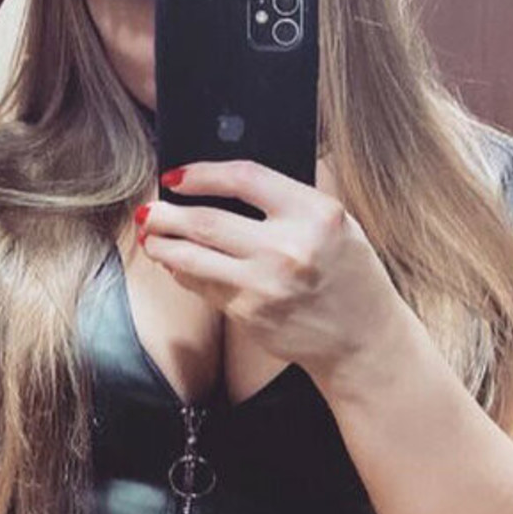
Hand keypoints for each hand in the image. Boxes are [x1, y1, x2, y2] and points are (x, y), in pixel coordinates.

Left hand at [135, 161, 404, 389]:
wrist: (363, 340)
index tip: (178, 175)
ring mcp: (265, 284)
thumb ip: (288, 201)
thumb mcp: (336, 224)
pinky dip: (183, 272)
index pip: (245, 178)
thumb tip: (222, 183)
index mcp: (316, 214)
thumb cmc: (349, 276)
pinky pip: (202, 286)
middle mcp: (288, 248)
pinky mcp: (249, 313)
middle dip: (166, 212)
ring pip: (192, 257)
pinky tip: (176, 264)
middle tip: (149, 208)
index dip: (203, 173)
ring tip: (150, 236)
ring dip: (162, 244)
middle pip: (206, 220)